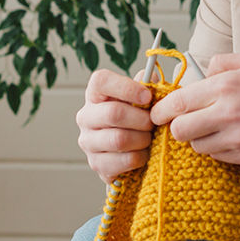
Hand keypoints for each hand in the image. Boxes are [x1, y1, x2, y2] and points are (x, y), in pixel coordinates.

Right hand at [76, 69, 155, 183]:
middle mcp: (85, 116)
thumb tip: (151, 77)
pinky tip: (143, 153)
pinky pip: (123, 160)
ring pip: (119, 139)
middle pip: (113, 113)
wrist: (128, 150)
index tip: (148, 97)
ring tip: (150, 138)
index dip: (127, 88)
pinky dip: (140, 157)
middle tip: (154, 123)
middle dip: (142, 119)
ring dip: (142, 139)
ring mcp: (88, 142)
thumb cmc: (135, 117)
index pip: (101, 81)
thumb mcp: (140, 97)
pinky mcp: (96, 164)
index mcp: (94, 94)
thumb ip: (146, 85)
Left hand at [150, 51, 239, 164]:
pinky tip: (230, 136)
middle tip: (185, 121)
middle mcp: (227, 113)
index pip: (177, 103)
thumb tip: (204, 71)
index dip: (162, 110)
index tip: (159, 112)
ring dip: (199, 139)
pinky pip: (217, 157)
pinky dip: (217, 149)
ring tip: (213, 127)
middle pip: (179, 131)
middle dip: (177, 127)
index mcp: (225, 86)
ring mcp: (237, 138)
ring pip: (197, 147)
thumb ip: (224, 63)